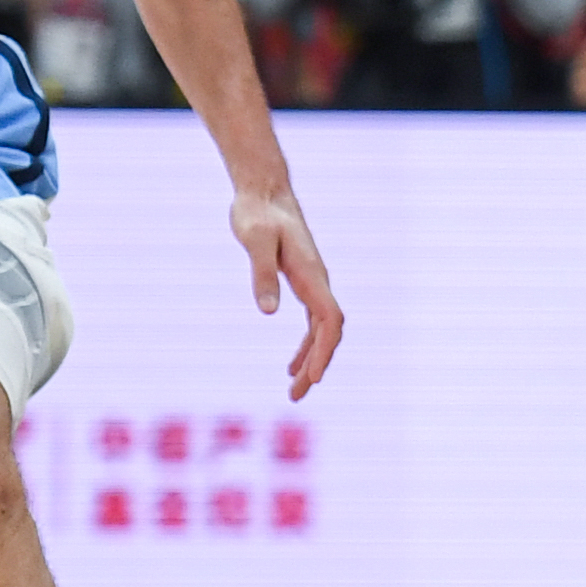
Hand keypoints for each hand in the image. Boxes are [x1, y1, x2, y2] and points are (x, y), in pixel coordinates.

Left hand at [233, 184, 346, 399]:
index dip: (324, 351)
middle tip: (296, 396)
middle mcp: (317, 281)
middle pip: (329, 332)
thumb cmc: (257, 213)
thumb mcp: (255, 241)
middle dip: (317, 365)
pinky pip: (312, 321)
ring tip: (294, 388)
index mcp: (311, 275)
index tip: (313, 378)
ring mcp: (312, 282)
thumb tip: (268, 313)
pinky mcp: (301, 281)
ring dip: (312, 360)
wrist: (264, 190)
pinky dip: (306, 345)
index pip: (330, 321)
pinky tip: (291, 363)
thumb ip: (261, 275)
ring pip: (322, 330)